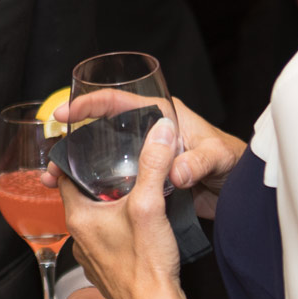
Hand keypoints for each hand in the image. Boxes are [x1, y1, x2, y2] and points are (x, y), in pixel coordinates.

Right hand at [56, 94, 245, 218]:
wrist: (243, 192)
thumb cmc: (235, 162)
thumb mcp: (218, 156)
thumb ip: (198, 162)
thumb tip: (175, 173)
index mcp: (162, 114)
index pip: (117, 101)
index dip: (88, 104)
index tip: (65, 114)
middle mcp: (149, 133)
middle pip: (103, 130)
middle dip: (75, 142)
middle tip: (54, 158)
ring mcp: (146, 158)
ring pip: (106, 157)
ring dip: (81, 168)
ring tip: (57, 180)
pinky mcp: (147, 180)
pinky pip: (118, 180)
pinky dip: (98, 187)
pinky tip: (81, 196)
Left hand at [56, 117, 190, 298]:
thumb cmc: (146, 265)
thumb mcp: (150, 205)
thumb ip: (153, 164)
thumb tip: (161, 130)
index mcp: (79, 216)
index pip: (65, 175)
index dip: (77, 157)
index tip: (91, 144)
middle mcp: (79, 236)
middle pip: (83, 195)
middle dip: (100, 180)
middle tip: (119, 163)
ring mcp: (91, 255)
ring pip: (96, 218)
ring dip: (110, 204)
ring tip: (133, 189)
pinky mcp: (107, 268)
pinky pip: (107, 238)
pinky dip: (118, 226)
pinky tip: (139, 223)